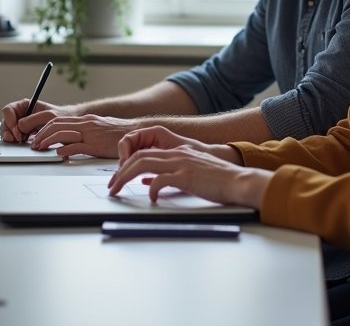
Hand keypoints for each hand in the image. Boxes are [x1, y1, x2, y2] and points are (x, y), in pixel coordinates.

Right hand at [0, 99, 72, 142]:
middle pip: (5, 122)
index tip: (17, 128)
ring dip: (11, 138)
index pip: (8, 110)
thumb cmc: (61, 117)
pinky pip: (13, 139)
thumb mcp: (49, 116)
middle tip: (17, 139)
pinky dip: (15, 143)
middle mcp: (20, 114)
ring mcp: (20, 125)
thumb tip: (19, 126)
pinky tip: (22, 144)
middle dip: (8, 131)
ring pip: (7, 132)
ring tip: (20, 142)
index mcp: (24, 105)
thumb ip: (33, 119)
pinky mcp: (22, 135)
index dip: (9, 119)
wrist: (68, 126)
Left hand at [30, 114, 133, 157]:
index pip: (58, 120)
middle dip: (41, 134)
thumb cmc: (117, 133)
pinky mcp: (96, 145)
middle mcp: (86, 124)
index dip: (44, 128)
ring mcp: (91, 134)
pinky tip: (58, 154)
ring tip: (40, 148)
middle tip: (34, 144)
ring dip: (48, 141)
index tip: (36, 136)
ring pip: (63, 133)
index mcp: (85, 120)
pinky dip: (65, 150)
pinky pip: (77, 146)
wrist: (136, 132)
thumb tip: (67, 141)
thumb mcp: (98, 129)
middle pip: (57, 125)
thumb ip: (83, 133)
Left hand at [109, 126, 268, 208]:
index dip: (127, 163)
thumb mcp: (190, 173)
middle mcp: (176, 154)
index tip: (118, 178)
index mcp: (177, 151)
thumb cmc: (217, 181)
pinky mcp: (187, 177)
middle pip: (139, 157)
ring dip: (126, 177)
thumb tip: (148, 184)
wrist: (238, 181)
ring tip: (117, 191)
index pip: (144, 151)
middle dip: (120, 172)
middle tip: (111, 187)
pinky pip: (160, 180)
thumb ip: (169, 175)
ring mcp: (181, 164)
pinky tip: (152, 199)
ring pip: (143, 164)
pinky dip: (152, 189)